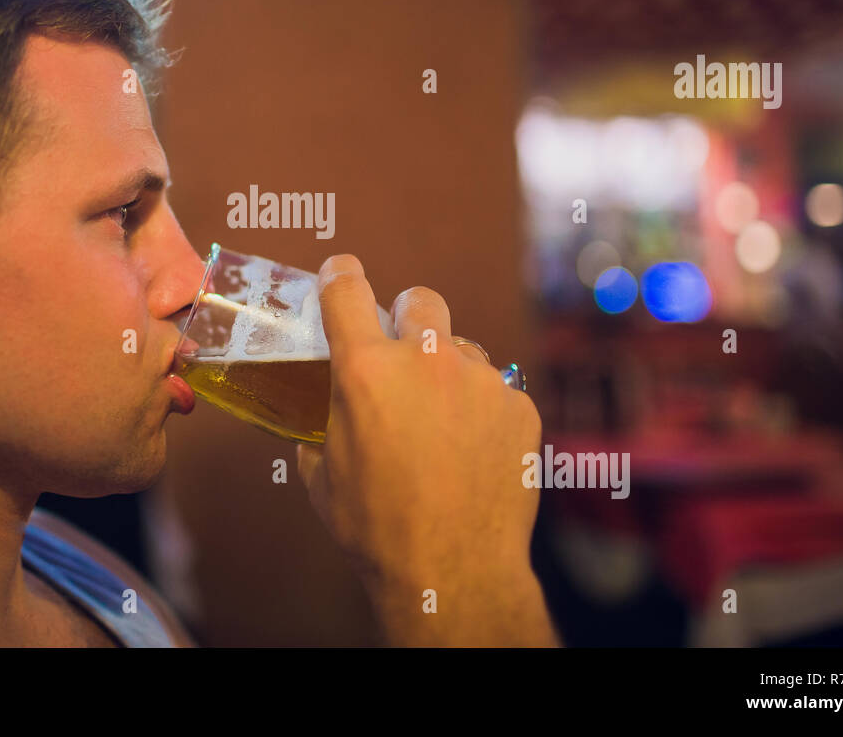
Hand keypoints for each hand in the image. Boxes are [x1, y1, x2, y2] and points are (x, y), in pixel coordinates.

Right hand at [296, 254, 557, 645]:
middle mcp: (425, 361)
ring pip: (461, 349)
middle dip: (407, 317)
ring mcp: (480, 380)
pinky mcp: (519, 405)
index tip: (341, 272)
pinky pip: (495, 389)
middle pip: (419, 300)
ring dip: (448, 372)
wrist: (452, 571)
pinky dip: (482, 411)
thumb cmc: (377, 527)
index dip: (340, 275)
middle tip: (402, 352)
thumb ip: (326, 422)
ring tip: (441, 426)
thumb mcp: (323, 472)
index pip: (346, 291)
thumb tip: (329, 412)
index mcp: (366, 370)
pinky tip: (472, 452)